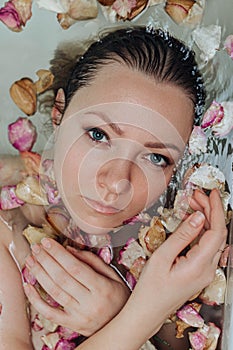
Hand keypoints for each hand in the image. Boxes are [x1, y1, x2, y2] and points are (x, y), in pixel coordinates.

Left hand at [24, 241, 129, 335]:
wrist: (123, 325)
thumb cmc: (119, 297)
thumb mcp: (113, 276)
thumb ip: (93, 261)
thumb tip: (69, 250)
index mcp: (102, 288)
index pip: (76, 267)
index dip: (59, 253)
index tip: (47, 242)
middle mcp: (90, 303)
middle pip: (62, 278)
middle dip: (46, 260)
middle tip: (36, 248)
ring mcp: (79, 316)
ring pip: (54, 293)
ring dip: (39, 274)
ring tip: (31, 260)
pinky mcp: (72, 325)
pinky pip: (49, 313)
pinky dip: (36, 300)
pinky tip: (28, 286)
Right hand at [122, 189, 226, 338]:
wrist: (147, 312)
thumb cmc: (150, 289)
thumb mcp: (162, 257)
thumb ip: (182, 235)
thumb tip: (198, 217)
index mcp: (200, 265)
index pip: (217, 232)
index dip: (215, 210)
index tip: (210, 194)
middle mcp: (207, 269)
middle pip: (217, 234)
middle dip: (210, 211)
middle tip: (196, 195)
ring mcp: (205, 272)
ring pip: (213, 240)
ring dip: (206, 220)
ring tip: (192, 204)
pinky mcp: (200, 272)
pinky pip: (206, 247)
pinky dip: (201, 231)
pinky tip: (192, 222)